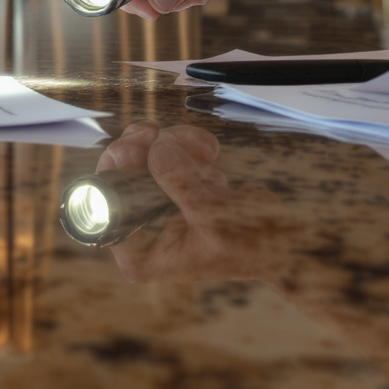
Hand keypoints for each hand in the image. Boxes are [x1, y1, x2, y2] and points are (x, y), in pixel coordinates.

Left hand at [98, 121, 293, 283]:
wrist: (288, 241)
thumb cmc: (253, 243)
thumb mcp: (215, 215)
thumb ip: (181, 183)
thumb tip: (155, 149)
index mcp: (137, 254)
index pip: (100, 204)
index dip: (115, 169)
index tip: (141, 146)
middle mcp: (137, 232)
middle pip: (115, 174)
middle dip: (144, 148)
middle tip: (164, 133)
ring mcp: (153, 208)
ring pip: (139, 156)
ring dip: (171, 142)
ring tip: (207, 150)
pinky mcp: (170, 189)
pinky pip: (161, 153)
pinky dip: (183, 144)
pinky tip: (209, 152)